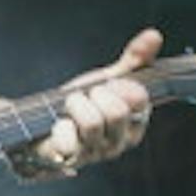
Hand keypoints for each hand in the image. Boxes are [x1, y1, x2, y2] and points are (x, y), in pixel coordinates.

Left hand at [26, 28, 160, 174]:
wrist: (42, 122)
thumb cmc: (81, 104)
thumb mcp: (107, 79)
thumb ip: (133, 60)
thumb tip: (154, 35)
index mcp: (135, 123)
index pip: (139, 99)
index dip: (119, 84)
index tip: (105, 85)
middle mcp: (119, 142)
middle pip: (117, 112)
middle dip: (95, 94)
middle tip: (85, 96)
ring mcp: (96, 154)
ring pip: (93, 123)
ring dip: (76, 105)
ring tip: (70, 106)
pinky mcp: (71, 160)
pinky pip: (68, 141)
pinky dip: (60, 127)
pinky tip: (59, 125)